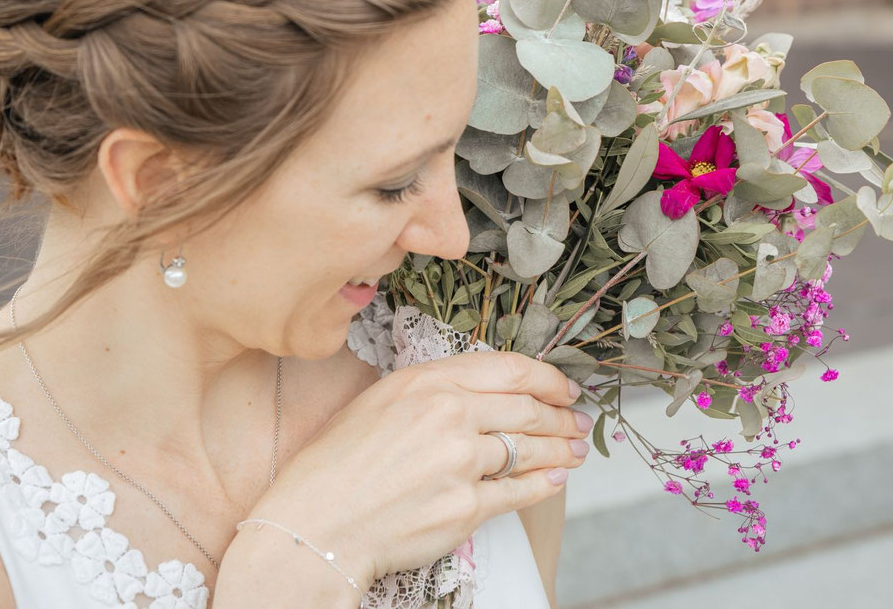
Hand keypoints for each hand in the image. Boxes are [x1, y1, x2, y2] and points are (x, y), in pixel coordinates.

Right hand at [247, 349, 592, 588]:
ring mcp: (459, 462)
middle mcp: (448, 414)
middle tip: (577, 421)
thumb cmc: (334, 464)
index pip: (509, 369)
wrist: (315, 523)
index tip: (564, 387)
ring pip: (529, 450)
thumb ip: (434, 391)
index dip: (548, 378)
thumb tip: (487, 394)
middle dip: (561, 416)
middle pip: (527, 409)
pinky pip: (518, 492)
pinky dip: (543, 486)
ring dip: (561, 450)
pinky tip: (554, 480)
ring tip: (575, 451)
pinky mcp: (465, 507)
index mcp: (426, 381)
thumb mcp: (379, 402)